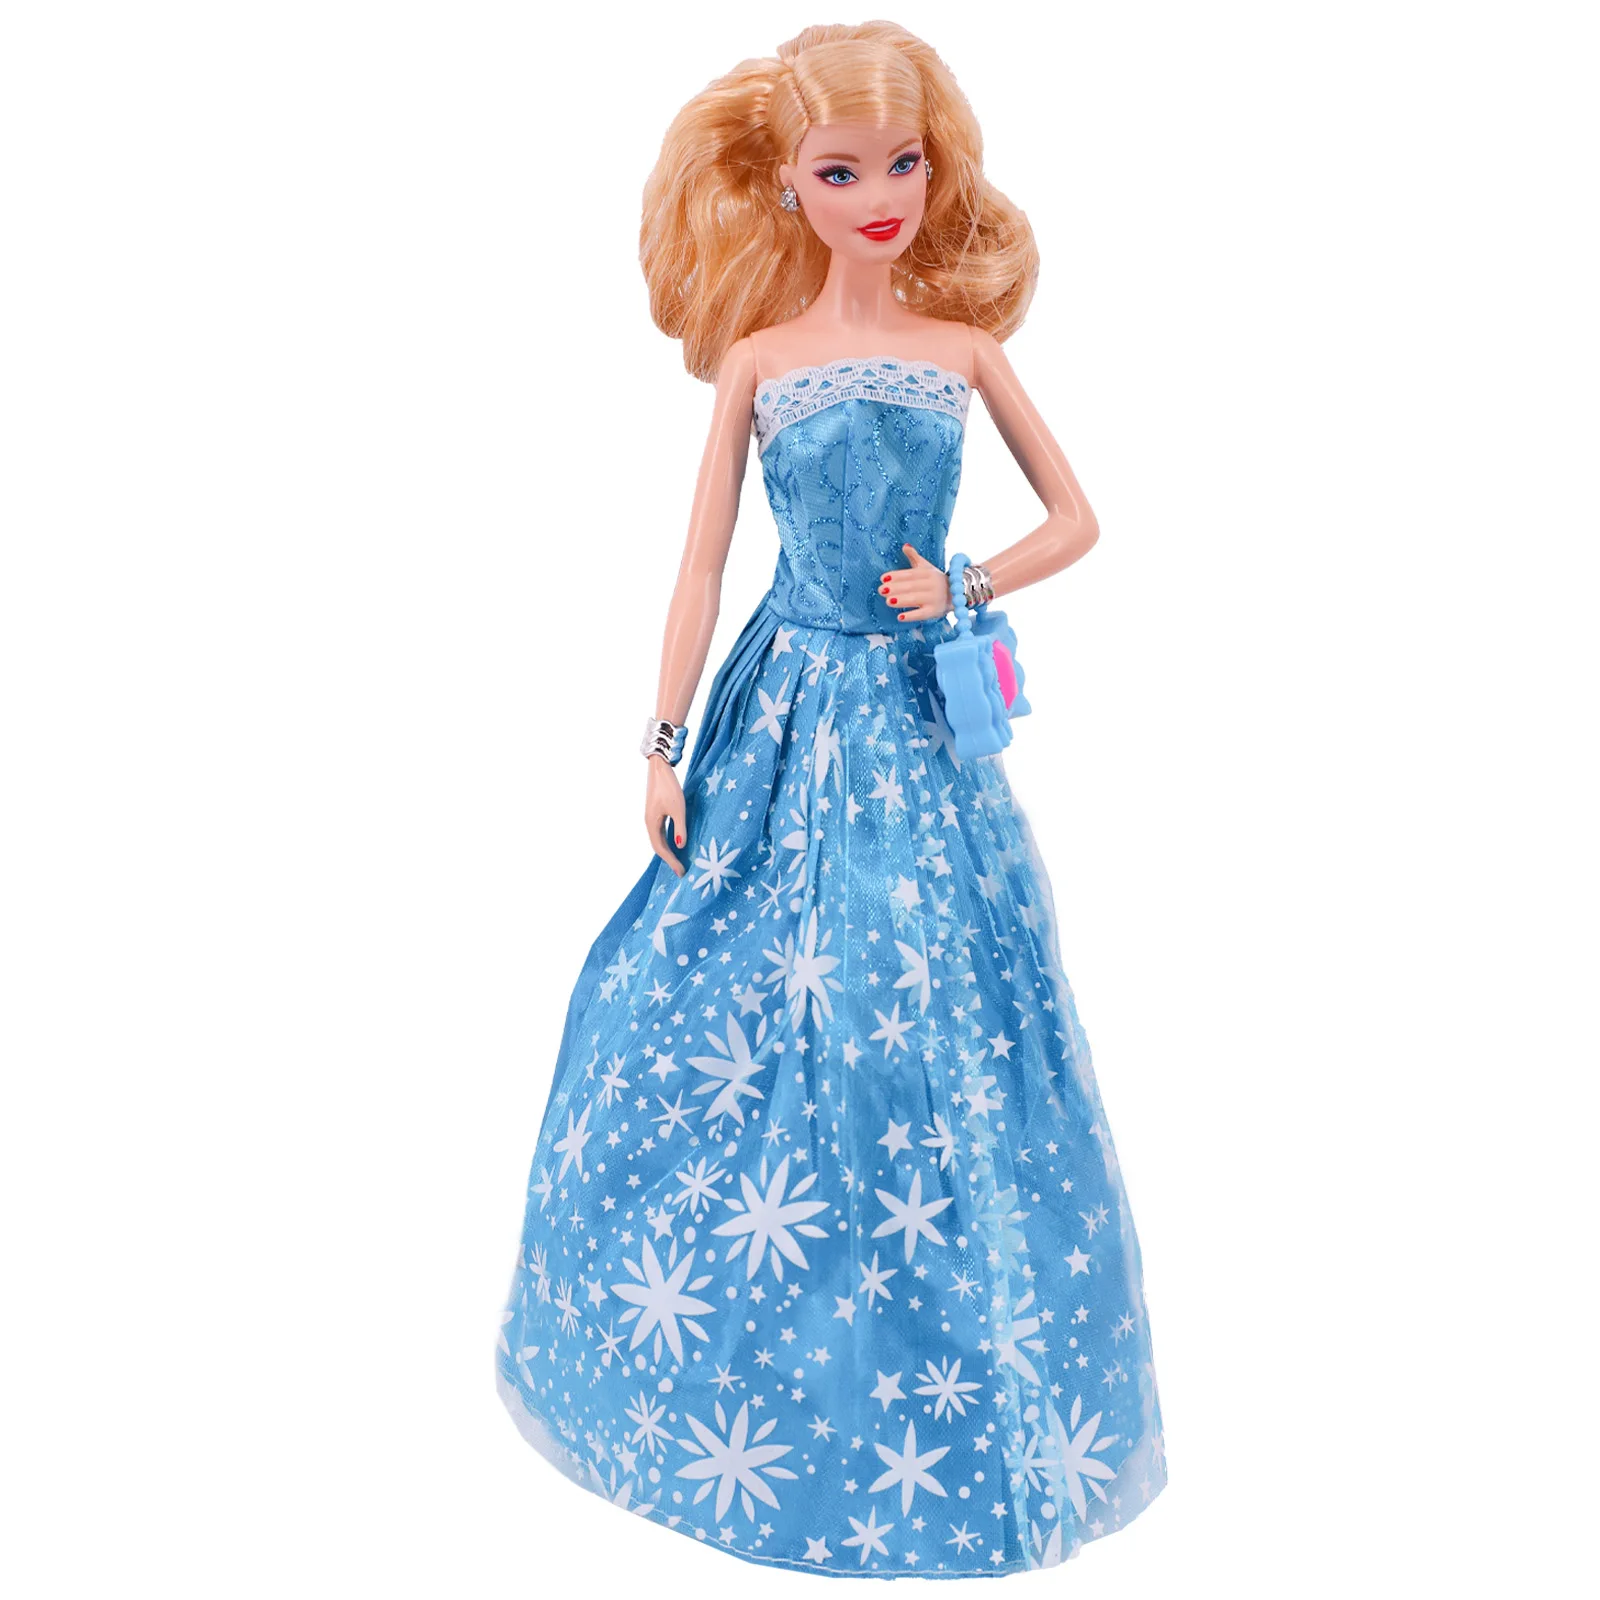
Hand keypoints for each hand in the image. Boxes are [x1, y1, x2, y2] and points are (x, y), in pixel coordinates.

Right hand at [644, 754, 687, 875]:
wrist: (659, 768)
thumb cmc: (668, 787)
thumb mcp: (678, 808)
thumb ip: (680, 827)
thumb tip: (681, 846)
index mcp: (651, 824)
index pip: (661, 849)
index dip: (671, 861)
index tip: (681, 872)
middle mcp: (649, 823)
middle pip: (658, 846)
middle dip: (669, 859)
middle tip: (681, 870)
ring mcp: (652, 818)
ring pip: (659, 839)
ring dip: (669, 851)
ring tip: (679, 861)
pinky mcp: (656, 812)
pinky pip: (661, 832)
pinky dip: (668, 841)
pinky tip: (677, 843)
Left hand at [878, 542, 951, 622]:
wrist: (957, 594)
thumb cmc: (935, 580)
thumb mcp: (926, 567)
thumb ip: (914, 556)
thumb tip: (905, 545)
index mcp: (928, 573)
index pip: (910, 574)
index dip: (896, 575)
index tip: (882, 578)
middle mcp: (932, 584)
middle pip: (911, 586)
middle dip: (895, 588)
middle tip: (881, 590)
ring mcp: (934, 598)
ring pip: (915, 599)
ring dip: (901, 600)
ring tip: (887, 601)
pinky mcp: (934, 611)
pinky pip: (922, 614)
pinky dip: (911, 616)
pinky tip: (899, 617)